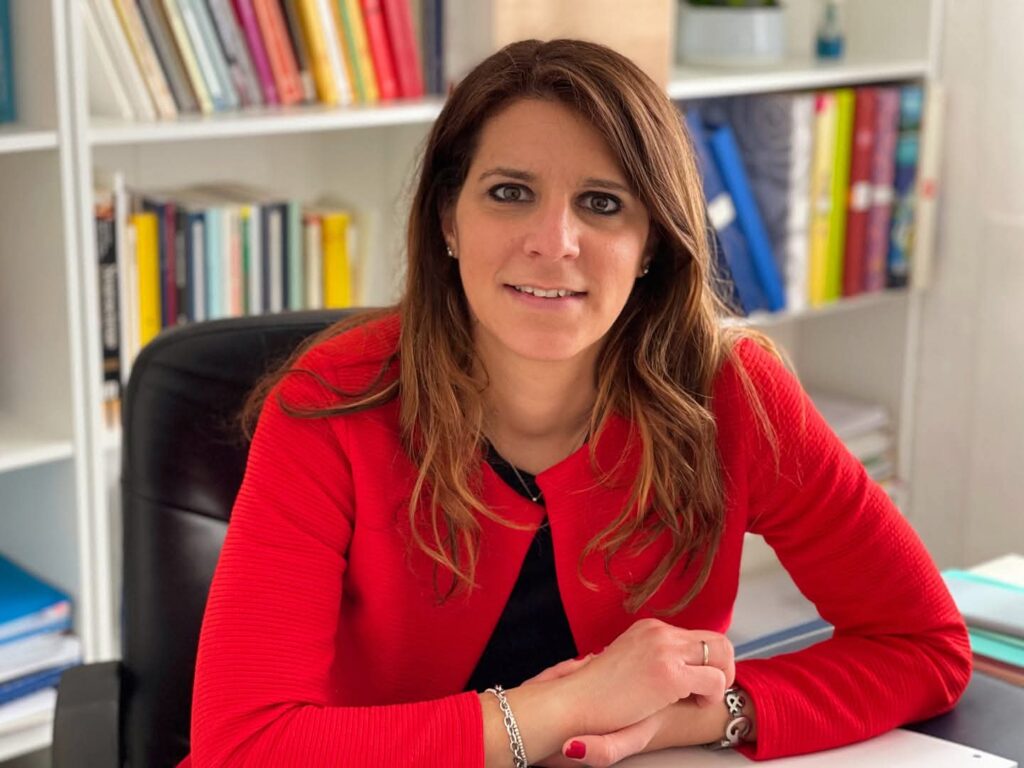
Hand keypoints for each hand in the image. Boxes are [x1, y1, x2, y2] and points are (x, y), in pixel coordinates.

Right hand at [525, 619, 734, 763]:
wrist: (574, 704)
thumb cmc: (599, 695)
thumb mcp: (631, 664)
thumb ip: (652, 657)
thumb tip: (678, 662)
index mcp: (650, 629)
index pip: (699, 636)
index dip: (706, 663)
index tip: (697, 684)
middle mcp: (659, 632)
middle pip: (718, 640)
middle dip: (722, 668)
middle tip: (707, 692)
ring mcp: (664, 649)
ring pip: (722, 655)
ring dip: (719, 681)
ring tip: (698, 699)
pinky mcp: (669, 674)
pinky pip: (715, 681)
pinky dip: (711, 697)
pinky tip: (691, 705)